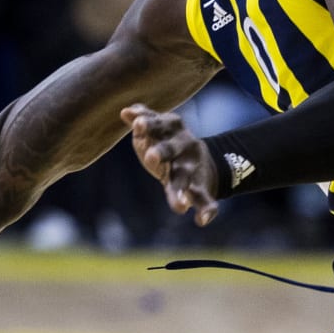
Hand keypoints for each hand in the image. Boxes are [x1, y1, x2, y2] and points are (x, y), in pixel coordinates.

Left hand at [120, 103, 219, 225]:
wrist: (203, 164)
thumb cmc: (170, 144)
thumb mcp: (158, 129)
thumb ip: (144, 118)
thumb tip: (126, 111)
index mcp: (173, 129)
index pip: (159, 124)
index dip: (149, 124)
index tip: (137, 125)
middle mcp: (185, 147)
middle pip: (172, 149)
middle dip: (162, 152)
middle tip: (151, 157)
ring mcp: (193, 169)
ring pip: (185, 178)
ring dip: (180, 189)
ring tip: (179, 206)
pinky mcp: (202, 190)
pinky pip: (206, 201)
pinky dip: (207, 211)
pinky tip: (201, 221)